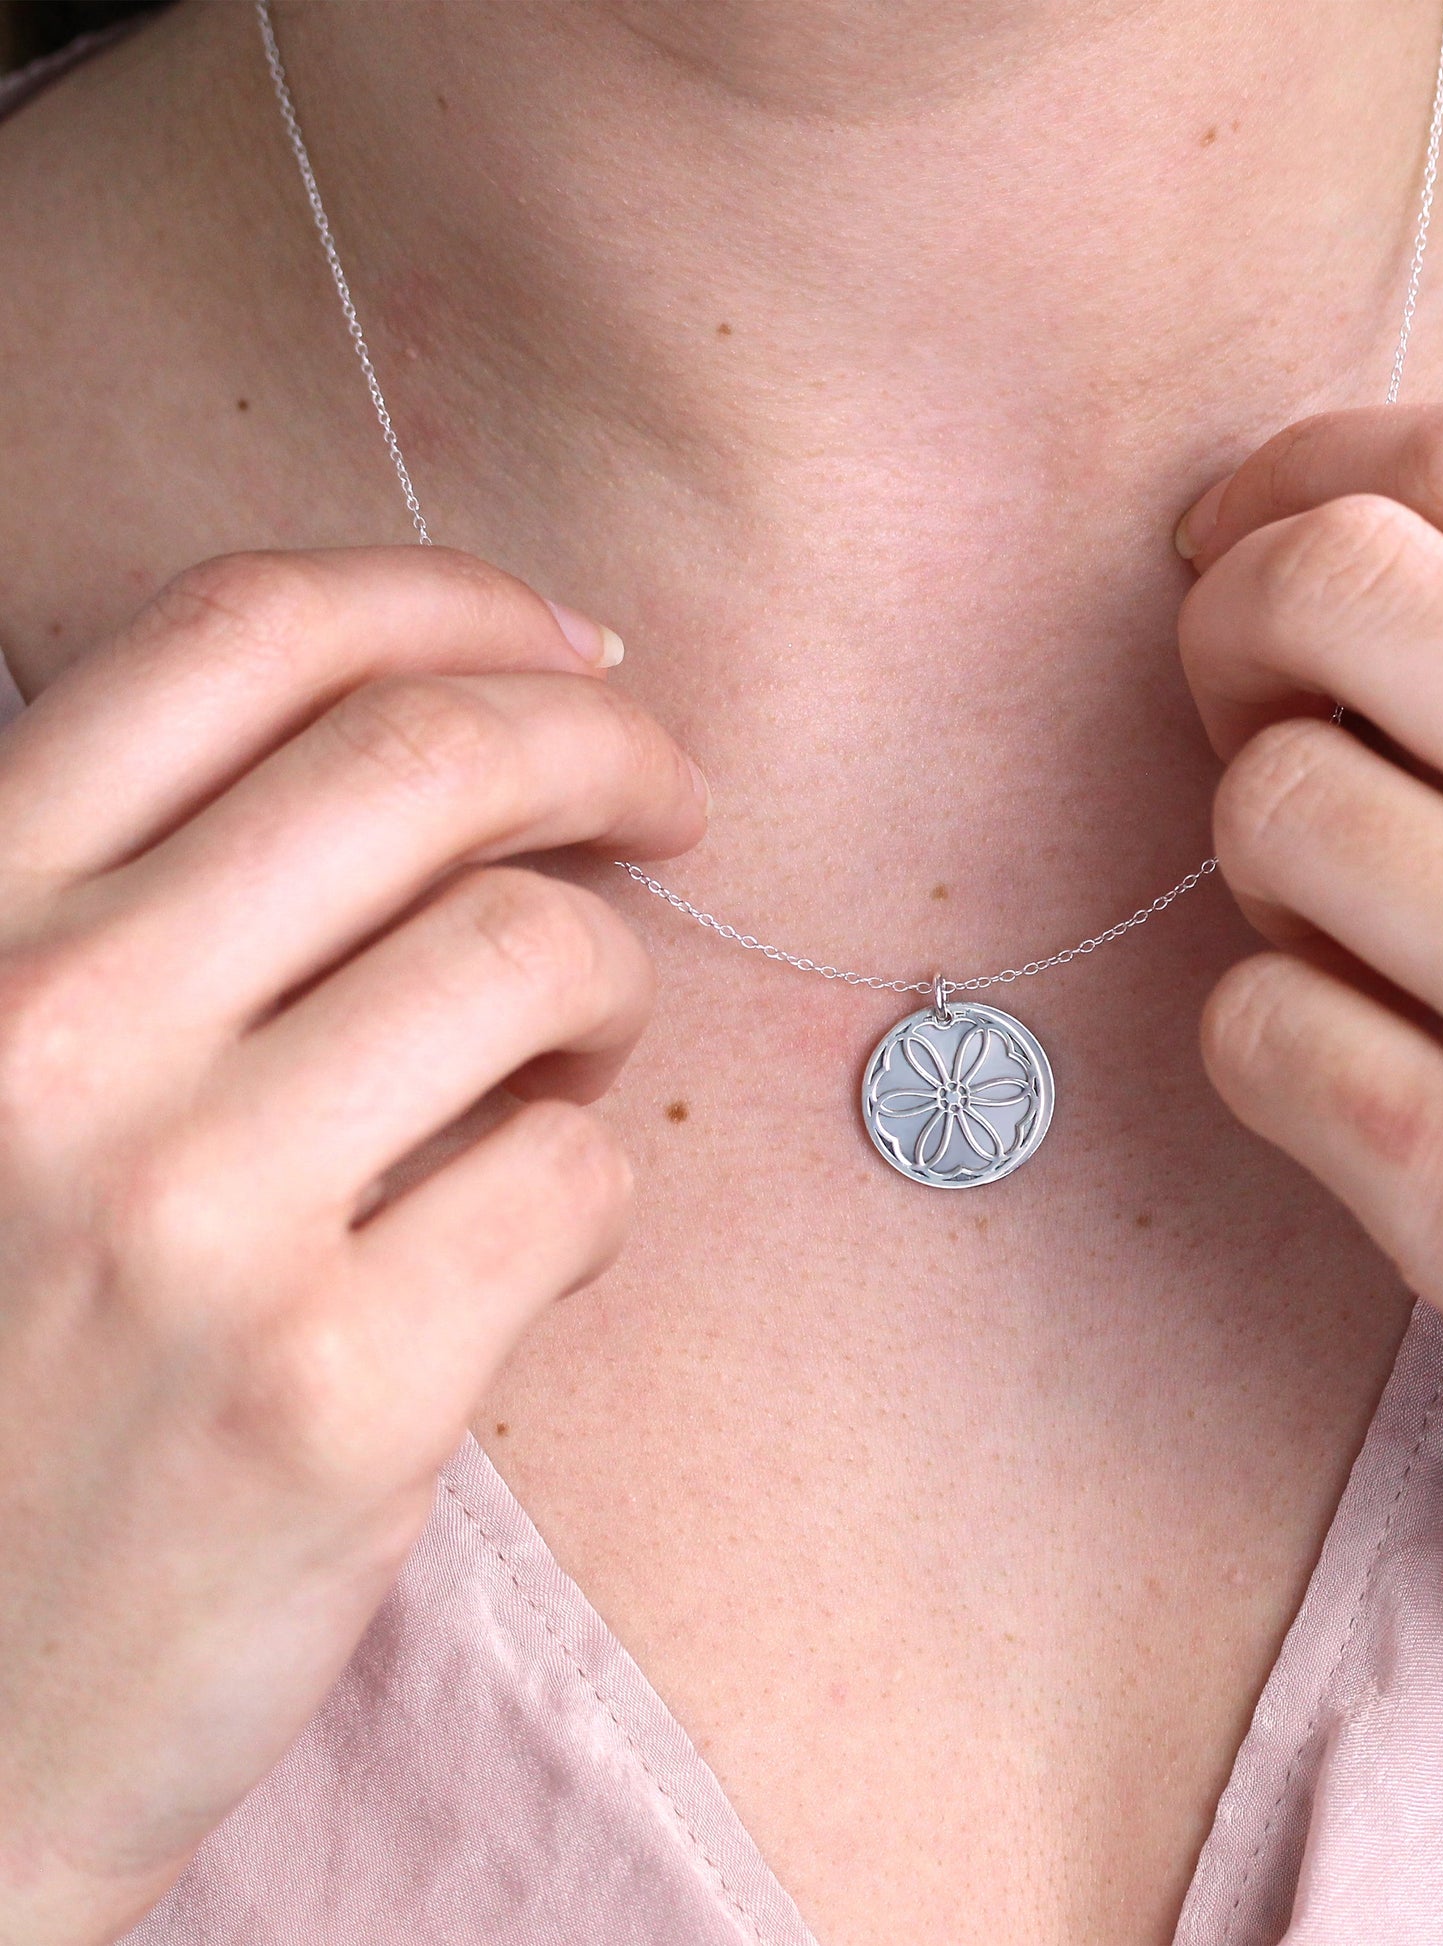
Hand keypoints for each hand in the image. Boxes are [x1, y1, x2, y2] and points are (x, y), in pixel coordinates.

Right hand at [0, 549, 705, 1940]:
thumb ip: (154, 910)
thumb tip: (458, 759)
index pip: (247, 638)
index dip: (451, 600)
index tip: (571, 648)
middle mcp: (53, 1031)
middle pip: (435, 761)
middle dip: (607, 747)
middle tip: (669, 795)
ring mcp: (190, 1216)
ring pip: (542, 955)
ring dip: (610, 978)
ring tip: (572, 1054)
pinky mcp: (330, 1391)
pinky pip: (578, 1173)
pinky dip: (601, 1175)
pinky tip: (542, 1227)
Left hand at [1176, 401, 1442, 1750]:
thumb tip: (1378, 570)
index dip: (1315, 471)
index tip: (1248, 533)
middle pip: (1339, 589)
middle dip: (1231, 622)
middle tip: (1239, 696)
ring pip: (1271, 809)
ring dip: (1265, 858)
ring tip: (1354, 928)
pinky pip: (1257, 1031)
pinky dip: (1273, 1035)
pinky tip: (1371, 1077)